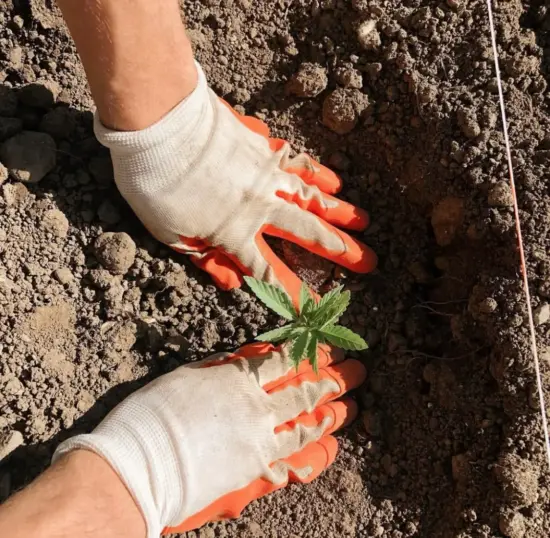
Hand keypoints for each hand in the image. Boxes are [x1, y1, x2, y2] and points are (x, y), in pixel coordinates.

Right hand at [54, 343, 365, 534]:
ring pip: (307, 426)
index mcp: (238, 379)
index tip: (330, 346)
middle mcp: (256, 408)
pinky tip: (327, 449)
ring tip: (352, 409)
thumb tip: (241, 364)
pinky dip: (311, 455)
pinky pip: (291, 462)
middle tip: (359, 371)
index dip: (311, 352)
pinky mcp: (254, 472)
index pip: (284, 360)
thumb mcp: (187, 376)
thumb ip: (221, 370)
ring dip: (333, 416)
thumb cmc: (153, 414)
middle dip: (336, 379)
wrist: (138, 467)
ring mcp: (259, 442)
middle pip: (305, 390)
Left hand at [95, 64, 375, 302]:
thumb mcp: (171, 235)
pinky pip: (298, 163)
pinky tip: (334, 180)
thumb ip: (206, 260)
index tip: (318, 308)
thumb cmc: (156, 184)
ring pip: (311, 198)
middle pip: (307, 234)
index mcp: (234, 234)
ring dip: (340, 212)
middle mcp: (259, 208)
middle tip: (368, 262)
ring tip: (364, 222)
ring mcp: (265, 176)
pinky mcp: (263, 148)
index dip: (294, 293)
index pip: (270, 272)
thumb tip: (234, 284)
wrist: (160, 123)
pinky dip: (318, 173)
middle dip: (340, 250)